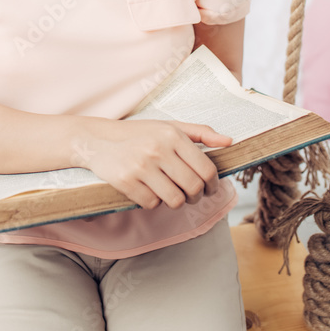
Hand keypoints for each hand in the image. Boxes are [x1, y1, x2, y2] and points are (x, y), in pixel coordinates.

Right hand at [71, 118, 232, 210]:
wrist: (99, 140)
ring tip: (171, 192)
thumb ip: (201, 132)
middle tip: (191, 194)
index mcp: (172, 135)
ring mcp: (142, 167)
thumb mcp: (170, 126)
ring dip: (176, 201)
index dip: (213, 184)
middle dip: (196, 196)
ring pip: (175, 200)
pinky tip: (149, 190)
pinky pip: (152, 204)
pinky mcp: (127, 182)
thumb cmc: (140, 134)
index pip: (206, 169)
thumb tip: (230, 141)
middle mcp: (158, 150)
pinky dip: (154, 202)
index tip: (210, 188)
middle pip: (193, 188)